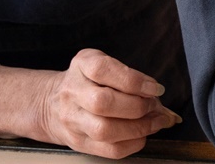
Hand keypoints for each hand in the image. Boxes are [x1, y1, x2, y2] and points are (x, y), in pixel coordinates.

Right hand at [0, 50, 179, 158]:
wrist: (51, 103)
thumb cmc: (89, 81)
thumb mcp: (105, 66)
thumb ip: (132, 78)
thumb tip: (163, 100)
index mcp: (82, 65)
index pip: (103, 70)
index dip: (134, 81)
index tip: (155, 88)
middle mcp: (72, 92)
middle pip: (103, 103)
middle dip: (137, 106)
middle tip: (154, 106)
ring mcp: (72, 119)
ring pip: (104, 130)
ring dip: (138, 128)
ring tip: (155, 122)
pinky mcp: (78, 142)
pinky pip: (109, 150)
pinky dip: (133, 144)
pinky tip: (142, 135)